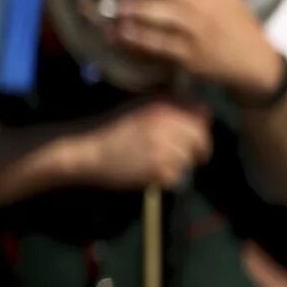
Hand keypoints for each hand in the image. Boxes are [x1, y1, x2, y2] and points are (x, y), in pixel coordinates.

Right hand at [65, 94, 212, 190]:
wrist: (84, 150)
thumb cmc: (108, 128)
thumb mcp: (137, 106)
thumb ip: (167, 106)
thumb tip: (198, 112)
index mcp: (164, 106)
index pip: (202, 113)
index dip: (199, 125)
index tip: (193, 136)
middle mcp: (168, 124)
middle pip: (200, 139)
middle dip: (197, 150)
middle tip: (190, 158)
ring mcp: (165, 147)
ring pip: (188, 161)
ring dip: (177, 166)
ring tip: (154, 164)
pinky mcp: (159, 169)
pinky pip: (175, 178)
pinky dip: (164, 180)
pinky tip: (146, 174)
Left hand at [111, 0, 285, 97]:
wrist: (253, 61)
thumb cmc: (236, 20)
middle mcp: (204, 5)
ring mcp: (197, 29)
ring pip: (163, 14)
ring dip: (136, 9)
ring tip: (112, 6)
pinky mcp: (190, 54)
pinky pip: (161, 43)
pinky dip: (139, 38)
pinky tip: (120, 33)